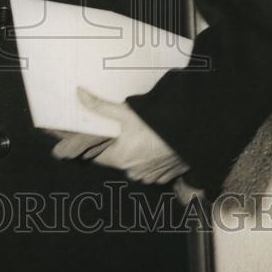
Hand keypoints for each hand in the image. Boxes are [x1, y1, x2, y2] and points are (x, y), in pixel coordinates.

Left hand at [50, 87, 189, 185]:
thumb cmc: (157, 126)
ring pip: (133, 166)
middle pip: (115, 160)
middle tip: (117, 133)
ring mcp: (150, 177)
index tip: (89, 139)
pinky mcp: (165, 177)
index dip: (92, 148)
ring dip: (133, 155)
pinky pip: (150, 171)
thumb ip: (101, 106)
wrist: (192, 135)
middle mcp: (133, 172)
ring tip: (138, 139)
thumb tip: (79, 94)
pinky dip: (149, 161)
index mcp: (120, 159)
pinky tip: (152, 148)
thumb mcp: (127, 113)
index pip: (96, 157)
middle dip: (114, 148)